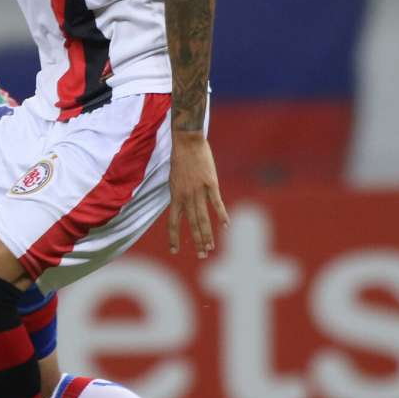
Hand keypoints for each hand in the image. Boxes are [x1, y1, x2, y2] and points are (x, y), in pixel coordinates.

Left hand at [167, 132, 227, 258]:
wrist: (187, 141)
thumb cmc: (179, 159)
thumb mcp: (173, 179)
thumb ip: (178, 195)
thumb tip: (180, 207)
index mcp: (175, 196)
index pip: (172, 222)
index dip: (173, 237)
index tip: (174, 251)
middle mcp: (186, 196)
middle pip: (191, 224)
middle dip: (196, 241)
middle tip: (202, 256)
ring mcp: (198, 191)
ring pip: (203, 218)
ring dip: (207, 234)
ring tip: (211, 248)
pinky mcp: (210, 183)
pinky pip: (216, 203)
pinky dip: (221, 215)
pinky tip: (226, 226)